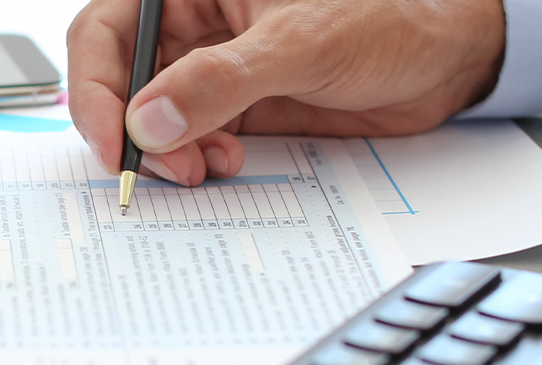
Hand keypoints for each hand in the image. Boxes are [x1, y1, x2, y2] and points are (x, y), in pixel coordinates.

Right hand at [66, 0, 504, 185]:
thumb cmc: (389, 18)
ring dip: (166, 150)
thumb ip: (221, 81)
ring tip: (203, 168)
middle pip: (120, 77)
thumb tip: (149, 121)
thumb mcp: (300, 44)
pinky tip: (224, 162)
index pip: (106, 28)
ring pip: (151, 114)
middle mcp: (193, 19)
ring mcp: (210, 62)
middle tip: (163, 169)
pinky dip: (194, 157)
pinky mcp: (233, 101)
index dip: (95, 88)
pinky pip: (189, 134)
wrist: (446, 60)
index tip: (112, 143)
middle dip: (133, 130)